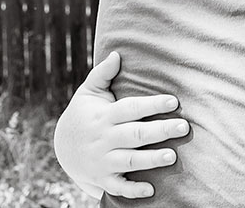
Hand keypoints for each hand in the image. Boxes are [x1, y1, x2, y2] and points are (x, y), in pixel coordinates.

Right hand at [53, 51, 189, 198]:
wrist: (61, 147)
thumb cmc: (84, 114)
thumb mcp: (88, 92)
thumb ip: (103, 74)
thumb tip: (116, 54)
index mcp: (105, 116)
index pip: (131, 109)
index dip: (152, 104)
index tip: (173, 101)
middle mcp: (104, 139)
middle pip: (135, 135)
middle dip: (160, 131)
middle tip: (183, 127)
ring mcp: (102, 160)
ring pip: (129, 161)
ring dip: (150, 160)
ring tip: (172, 156)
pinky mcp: (102, 178)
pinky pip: (118, 187)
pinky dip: (133, 190)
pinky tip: (151, 190)